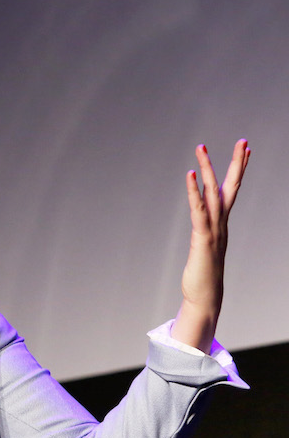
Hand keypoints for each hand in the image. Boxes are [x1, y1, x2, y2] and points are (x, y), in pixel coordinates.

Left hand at [172, 139, 250, 352]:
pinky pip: (198, 210)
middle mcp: (221, 223)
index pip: (232, 191)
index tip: (246, 149)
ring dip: (208, 169)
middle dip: (236, 163)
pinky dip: (194, 191)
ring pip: (213, 193)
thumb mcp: (206, 248)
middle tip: (242, 140)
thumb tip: (205, 227)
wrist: (205, 298)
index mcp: (222, 224)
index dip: (239, 170)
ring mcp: (214, 230)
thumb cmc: (203, 275)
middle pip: (230, 187)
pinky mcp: (203, 238)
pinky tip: (191, 175)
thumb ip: (207, 235)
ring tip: (202, 148)